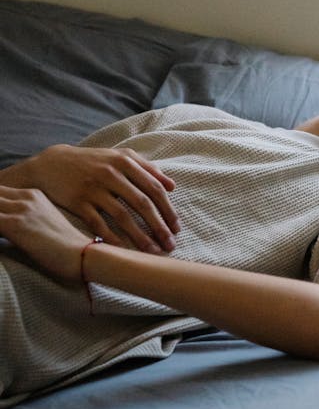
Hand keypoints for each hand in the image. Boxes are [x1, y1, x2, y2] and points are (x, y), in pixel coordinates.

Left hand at [0, 185, 88, 280]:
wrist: (83, 255)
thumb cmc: (67, 247)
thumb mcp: (47, 223)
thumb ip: (28, 218)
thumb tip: (10, 227)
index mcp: (34, 194)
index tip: (0, 217)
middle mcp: (26, 197)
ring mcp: (20, 209)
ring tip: (0, 229)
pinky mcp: (15, 224)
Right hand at [30, 144, 179, 252]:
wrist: (52, 164)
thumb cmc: (93, 162)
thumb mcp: (120, 157)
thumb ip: (147, 168)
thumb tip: (172, 186)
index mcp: (125, 161)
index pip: (154, 188)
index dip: (168, 209)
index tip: (177, 228)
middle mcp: (111, 173)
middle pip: (142, 203)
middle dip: (159, 226)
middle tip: (170, 244)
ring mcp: (93, 188)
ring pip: (122, 216)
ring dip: (140, 236)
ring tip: (152, 251)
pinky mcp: (77, 202)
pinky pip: (98, 224)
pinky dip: (111, 238)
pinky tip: (124, 251)